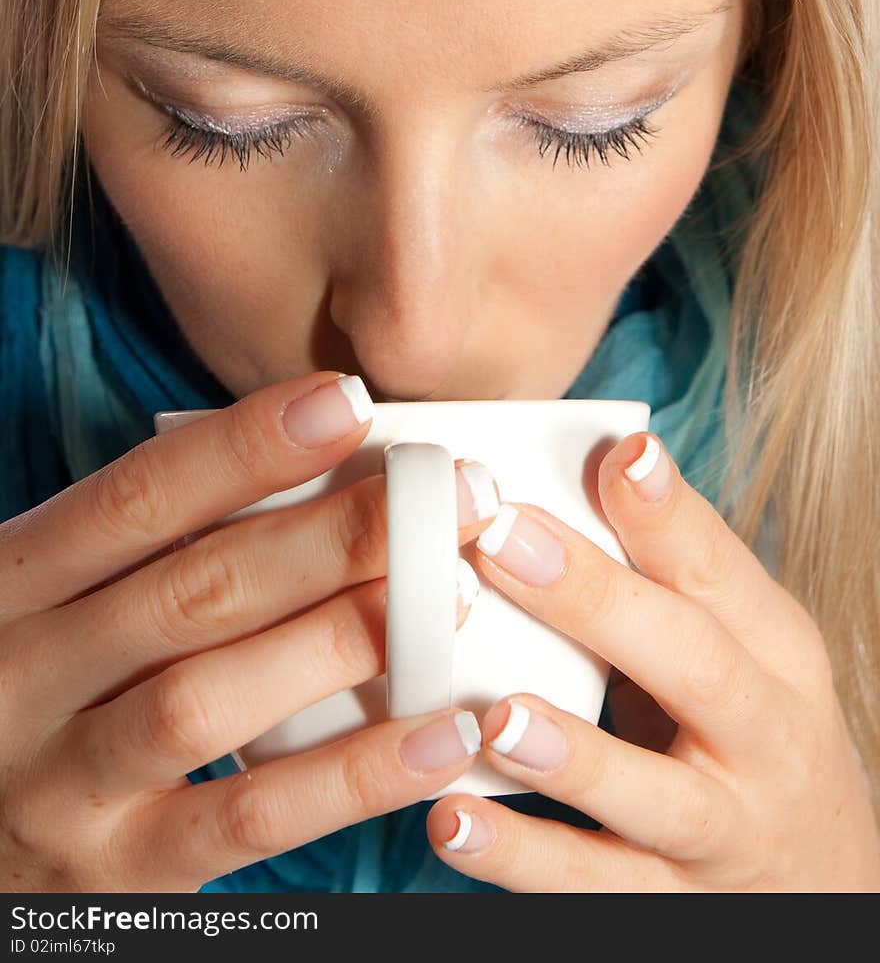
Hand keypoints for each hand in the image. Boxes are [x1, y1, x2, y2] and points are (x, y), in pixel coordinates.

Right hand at [0, 371, 492, 890]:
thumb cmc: (40, 690)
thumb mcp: (63, 603)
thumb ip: (157, 552)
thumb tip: (325, 478)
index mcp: (14, 587)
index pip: (135, 500)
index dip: (245, 446)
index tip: (350, 403)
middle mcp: (26, 678)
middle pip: (191, 591)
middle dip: (331, 537)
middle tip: (443, 497)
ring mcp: (64, 784)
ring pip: (208, 702)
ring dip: (338, 642)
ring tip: (446, 599)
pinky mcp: (119, 872)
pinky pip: (248, 820)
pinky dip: (352, 778)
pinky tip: (440, 737)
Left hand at [426, 431, 879, 891]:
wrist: (827, 890)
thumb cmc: (754, 733)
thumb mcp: (741, 650)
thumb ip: (667, 577)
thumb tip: (583, 464)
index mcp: (772, 653)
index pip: (722, 572)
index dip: (671, 515)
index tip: (620, 455)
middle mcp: (763, 738)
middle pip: (693, 666)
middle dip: (596, 600)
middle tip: (500, 541)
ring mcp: (722, 832)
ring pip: (653, 798)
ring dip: (572, 755)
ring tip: (495, 716)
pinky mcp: (672, 908)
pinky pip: (594, 890)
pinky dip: (522, 861)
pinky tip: (452, 822)